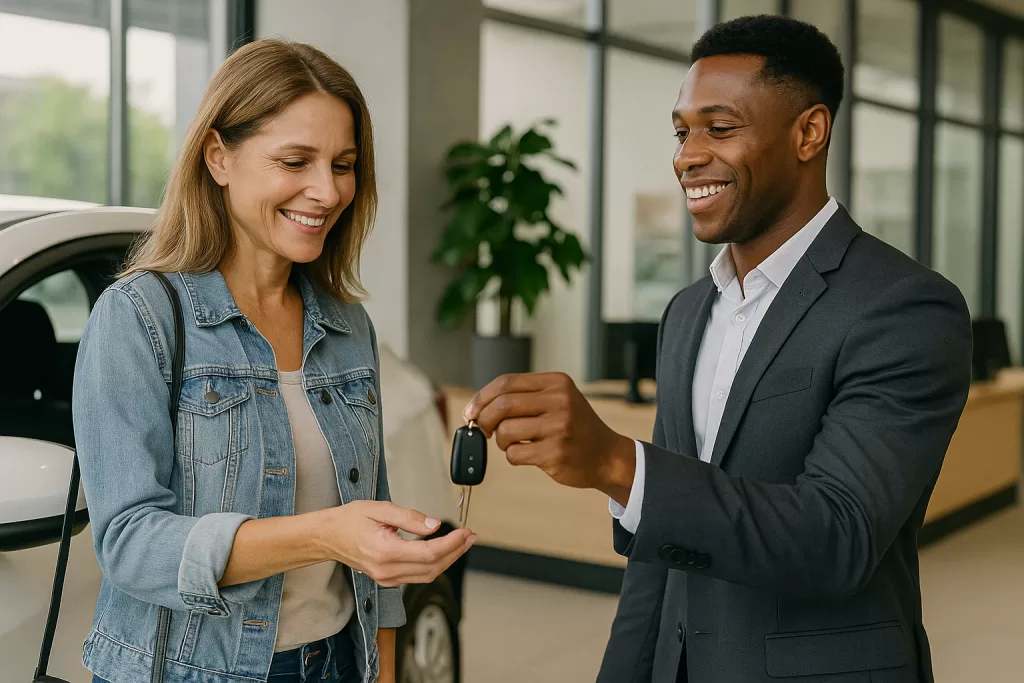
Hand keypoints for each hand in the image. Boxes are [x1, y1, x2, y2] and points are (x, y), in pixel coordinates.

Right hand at [315, 501, 474, 586]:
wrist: (327, 537)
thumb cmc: (349, 520)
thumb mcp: (379, 509)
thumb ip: (409, 517)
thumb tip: (434, 525)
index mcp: (385, 551)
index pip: (429, 553)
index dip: (452, 543)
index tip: (465, 531)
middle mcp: (387, 570)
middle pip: (433, 567)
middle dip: (456, 552)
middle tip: (471, 536)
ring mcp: (387, 578)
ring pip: (428, 575)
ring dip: (449, 560)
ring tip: (463, 543)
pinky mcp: (388, 579)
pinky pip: (418, 576)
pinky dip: (435, 564)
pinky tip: (444, 551)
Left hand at [462, 372, 635, 503]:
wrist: (607, 456)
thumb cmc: (575, 428)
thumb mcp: (558, 400)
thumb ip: (524, 398)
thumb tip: (477, 407)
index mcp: (557, 383)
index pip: (506, 382)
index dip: (482, 397)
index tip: (471, 411)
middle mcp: (560, 401)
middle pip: (502, 405)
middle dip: (484, 419)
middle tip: (483, 430)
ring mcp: (559, 428)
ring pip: (505, 431)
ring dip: (501, 441)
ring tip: (513, 443)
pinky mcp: (556, 453)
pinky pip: (515, 454)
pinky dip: (513, 456)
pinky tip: (527, 454)